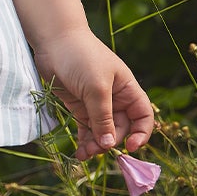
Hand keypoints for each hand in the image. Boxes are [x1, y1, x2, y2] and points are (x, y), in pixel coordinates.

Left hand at [31, 28, 154, 160]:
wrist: (53, 41)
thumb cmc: (81, 58)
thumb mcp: (96, 88)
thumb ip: (103, 117)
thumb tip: (109, 144)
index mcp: (128, 90)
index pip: (143, 117)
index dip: (141, 133)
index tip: (130, 147)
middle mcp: (115, 98)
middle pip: (121, 128)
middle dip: (110, 141)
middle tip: (96, 150)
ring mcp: (95, 103)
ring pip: (102, 131)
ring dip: (96, 145)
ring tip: (84, 154)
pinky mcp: (78, 106)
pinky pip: (85, 128)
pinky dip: (84, 140)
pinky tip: (79, 152)